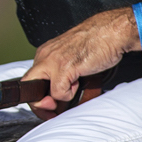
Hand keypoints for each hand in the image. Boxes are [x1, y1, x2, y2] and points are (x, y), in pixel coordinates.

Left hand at [22, 6, 140, 120]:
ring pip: (39, 91)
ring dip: (55, 99)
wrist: (113, 30)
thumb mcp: (73, 58)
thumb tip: (58, 96)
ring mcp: (52, 61)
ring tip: (73, 87)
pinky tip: (79, 82)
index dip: (37, 97)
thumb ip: (62, 73)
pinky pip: (58, 92)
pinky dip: (68, 94)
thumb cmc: (99, 43)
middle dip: (38, 105)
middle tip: (52, 111)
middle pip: (27, 86)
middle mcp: (45, 56)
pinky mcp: (64, 67)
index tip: (48, 107)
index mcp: (46, 53)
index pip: (31, 79)